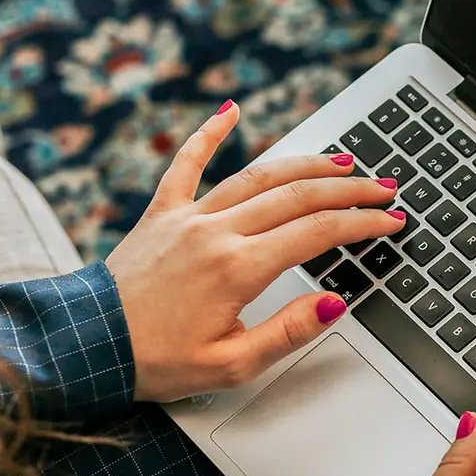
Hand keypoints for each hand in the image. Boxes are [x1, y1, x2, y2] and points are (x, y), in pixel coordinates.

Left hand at [105, 100, 407, 401]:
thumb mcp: (233, 364)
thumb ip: (289, 331)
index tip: (391, 220)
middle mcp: (215, 232)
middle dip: (349, 191)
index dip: (362, 224)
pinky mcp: (160, 213)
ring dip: (305, 165)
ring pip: (257, 176)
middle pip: (298, 197)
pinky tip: (231, 111)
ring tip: (342, 163)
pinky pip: (186, 164)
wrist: (84, 347)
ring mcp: (187, 217)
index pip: (318, 233)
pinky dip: (208, 134)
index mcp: (238, 268)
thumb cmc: (156, 361)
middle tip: (384, 189)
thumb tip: (334, 302)